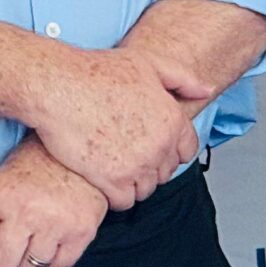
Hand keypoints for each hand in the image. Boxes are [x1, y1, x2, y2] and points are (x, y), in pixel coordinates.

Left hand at [0, 135, 107, 266]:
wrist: (83, 143)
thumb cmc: (39, 160)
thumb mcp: (2, 176)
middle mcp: (25, 211)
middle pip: (0, 264)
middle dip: (4, 256)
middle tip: (15, 241)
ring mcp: (55, 223)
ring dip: (31, 258)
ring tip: (38, 236)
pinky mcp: (82, 232)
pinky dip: (55, 259)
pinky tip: (56, 238)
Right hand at [27, 46, 198, 211]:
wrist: (58, 86)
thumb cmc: (97, 72)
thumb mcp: (147, 64)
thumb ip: (182, 79)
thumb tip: (207, 90)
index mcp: (171, 119)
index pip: (186, 151)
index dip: (169, 149)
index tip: (150, 145)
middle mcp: (159, 146)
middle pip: (164, 173)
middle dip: (149, 165)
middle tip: (125, 151)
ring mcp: (137, 166)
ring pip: (145, 190)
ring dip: (132, 182)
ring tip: (112, 162)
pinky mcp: (112, 181)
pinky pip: (123, 202)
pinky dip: (114, 194)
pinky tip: (102, 176)